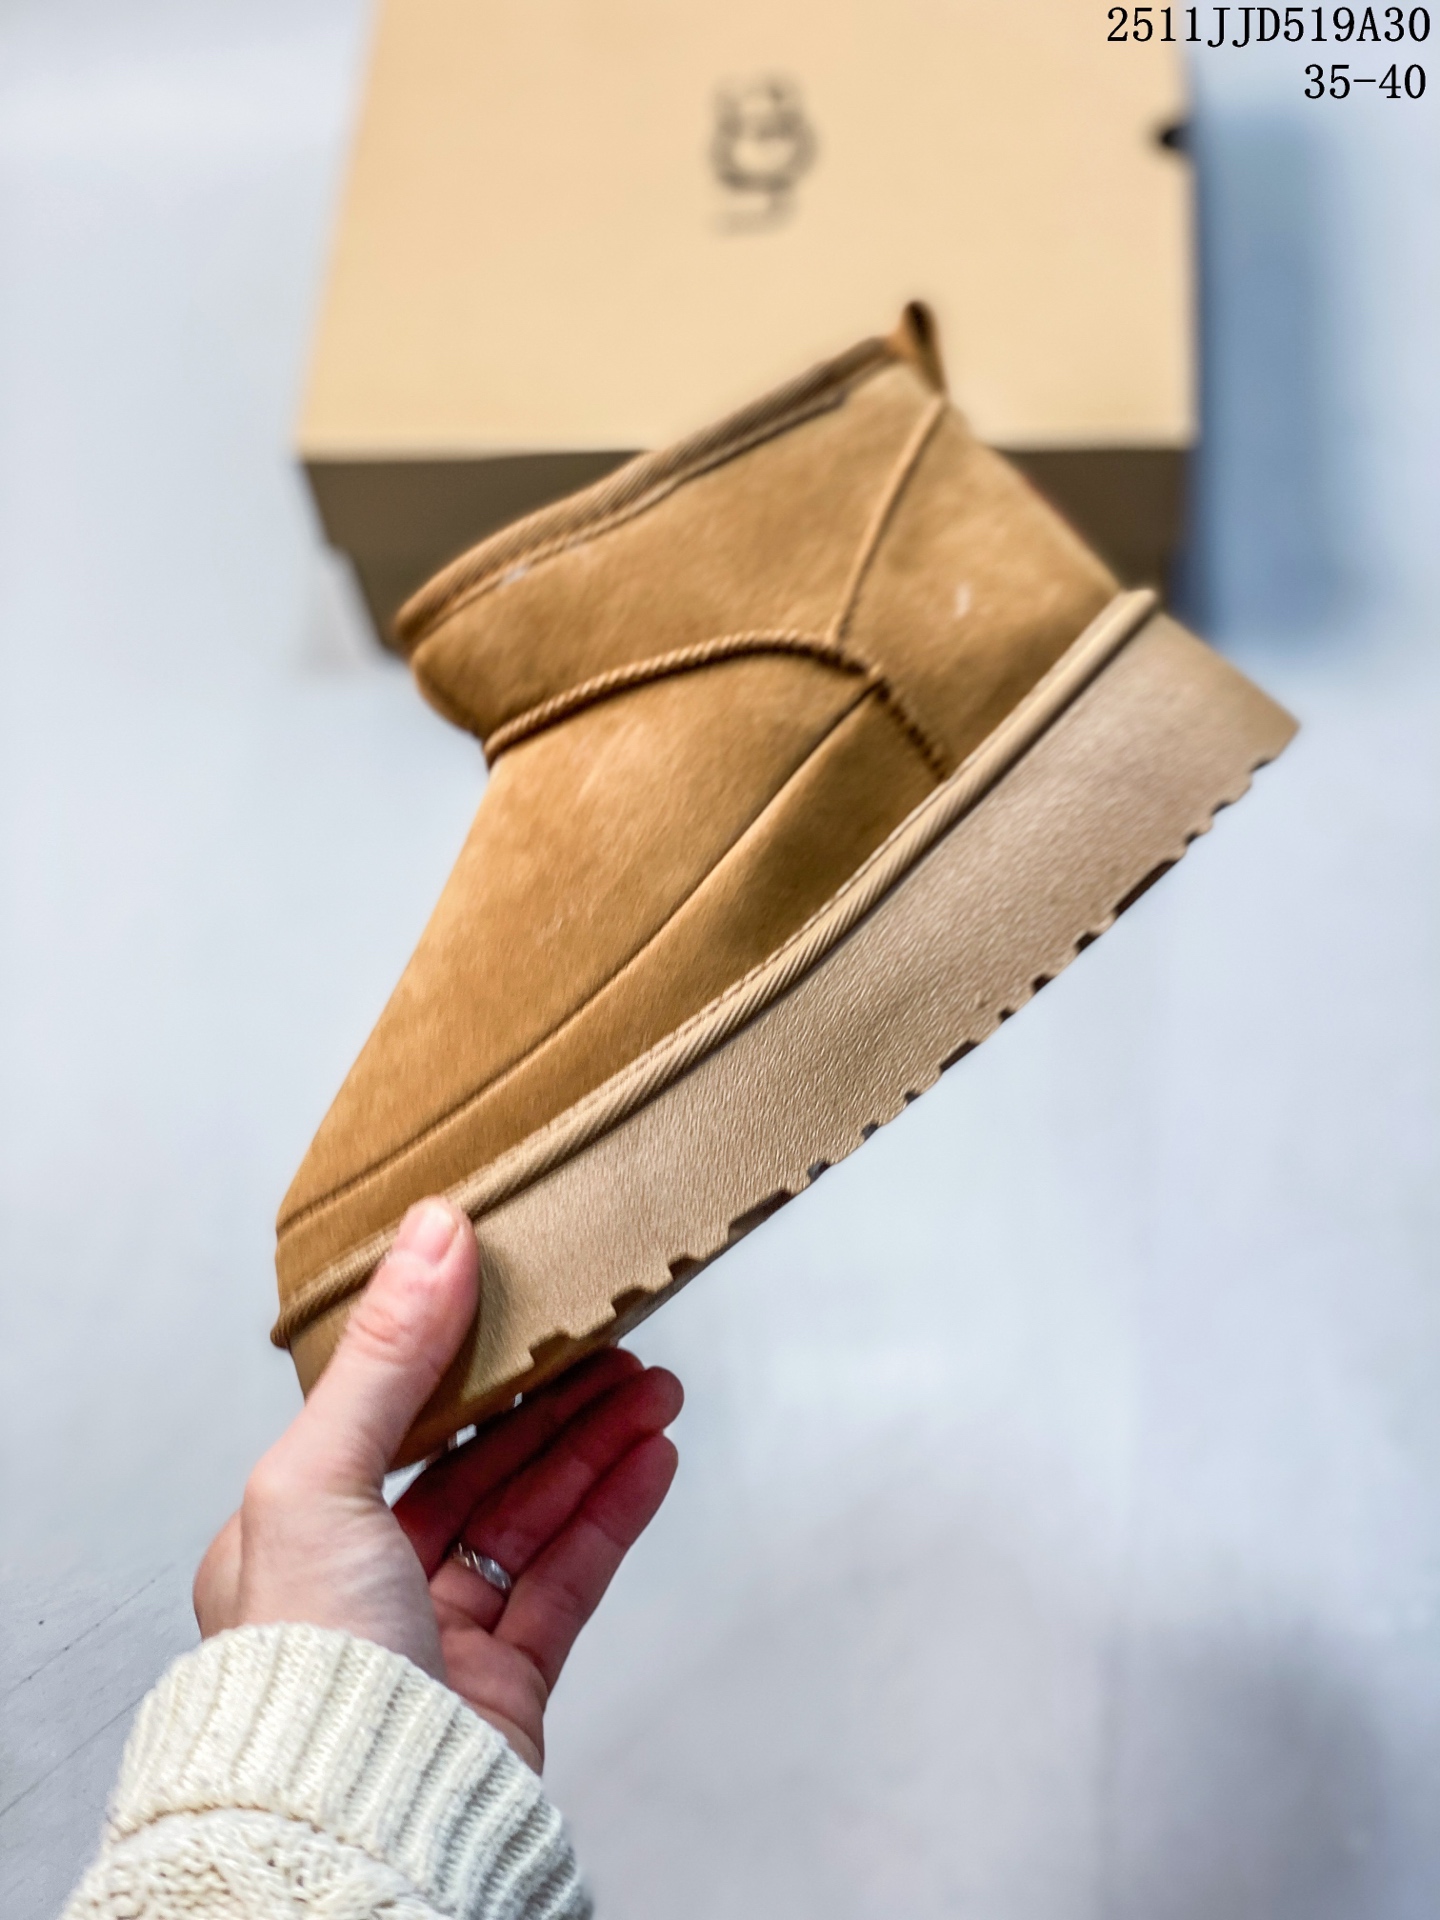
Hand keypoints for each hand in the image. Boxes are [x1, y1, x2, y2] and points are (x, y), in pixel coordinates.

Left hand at [194, 1198, 682, 1770]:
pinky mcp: (503, 1684)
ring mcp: (437, 1637)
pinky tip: (652, 1462)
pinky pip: (568, 1579)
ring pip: (532, 1516)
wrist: (356, 1822)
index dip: (463, 1358)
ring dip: (598, 1448)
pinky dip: (614, 1515)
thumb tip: (430, 1236)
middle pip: (477, 1464)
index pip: (392, 1420)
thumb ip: (388, 1356)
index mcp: (292, 1535)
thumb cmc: (306, 1669)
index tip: (521, 1305)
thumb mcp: (321, 1478)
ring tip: (656, 1391)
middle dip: (552, 1400)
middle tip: (616, 1342)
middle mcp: (361, 1584)